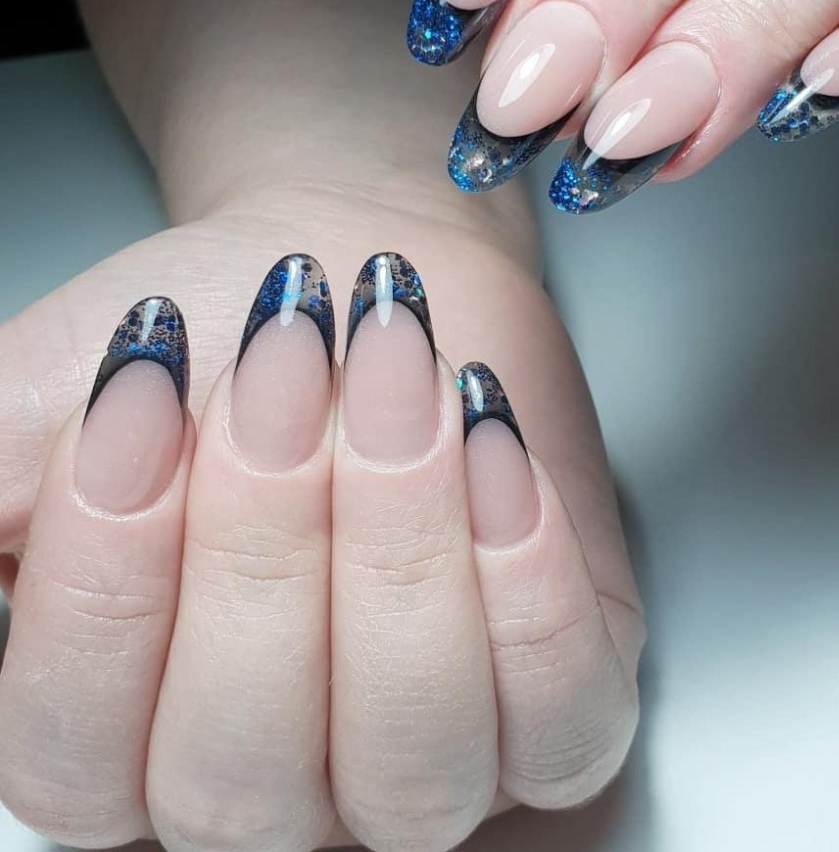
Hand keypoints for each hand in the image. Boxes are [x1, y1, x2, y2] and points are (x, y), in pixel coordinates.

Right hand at [0, 241, 640, 851]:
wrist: (355, 279)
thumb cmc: (214, 339)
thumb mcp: (50, 400)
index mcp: (122, 741)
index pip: (78, 749)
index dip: (108, 574)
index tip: (140, 388)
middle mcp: (272, 786)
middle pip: (246, 771)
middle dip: (264, 539)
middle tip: (280, 354)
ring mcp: (423, 762)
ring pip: (411, 759)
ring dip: (401, 541)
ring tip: (392, 365)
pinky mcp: (556, 707)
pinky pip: (558, 716)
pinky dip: (528, 580)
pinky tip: (490, 440)